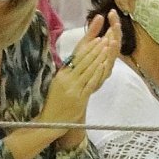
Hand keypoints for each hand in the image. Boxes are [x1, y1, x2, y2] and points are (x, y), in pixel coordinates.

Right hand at [38, 12, 119, 130]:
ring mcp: (74, 88)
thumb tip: (76, 60)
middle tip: (105, 39)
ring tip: (106, 48)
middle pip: (84, 61)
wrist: (51, 119)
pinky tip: (103, 65)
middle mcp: (67, 79)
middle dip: (95, 49)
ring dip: (99, 58)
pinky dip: (97, 73)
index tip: (97, 39)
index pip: (77, 57)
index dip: (88, 48)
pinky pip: (90, 83)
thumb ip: (66, 72)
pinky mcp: (80, 98)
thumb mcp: (57, 82)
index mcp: (61, 74)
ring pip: (88, 70)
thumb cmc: (55, 100)